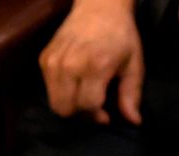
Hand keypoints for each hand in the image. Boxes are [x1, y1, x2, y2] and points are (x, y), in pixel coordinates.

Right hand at [39, 0, 143, 124]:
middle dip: (80, 113)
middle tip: (93, 104)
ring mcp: (53, 61)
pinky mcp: (44, 58)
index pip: (87, 106)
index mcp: (95, 66)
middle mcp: (70, 64)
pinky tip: (75, 81)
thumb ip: (131, 94)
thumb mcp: (134, 64)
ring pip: (54, 103)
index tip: (106, 113)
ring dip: (69, 104)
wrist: (98, 6)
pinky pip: (48, 88)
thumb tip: (134, 122)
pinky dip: (61, 91)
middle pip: (65, 109)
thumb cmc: (120, 36)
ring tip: (84, 94)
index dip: (97, 115)